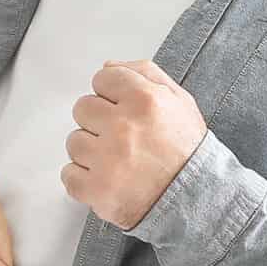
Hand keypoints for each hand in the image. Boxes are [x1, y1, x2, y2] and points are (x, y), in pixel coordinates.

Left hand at [63, 61, 207, 231]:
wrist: (197, 199)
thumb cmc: (187, 150)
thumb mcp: (179, 101)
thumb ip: (144, 73)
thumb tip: (107, 66)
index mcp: (145, 100)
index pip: (102, 78)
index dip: (112, 94)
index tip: (123, 109)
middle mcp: (124, 127)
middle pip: (82, 107)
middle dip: (98, 120)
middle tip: (121, 137)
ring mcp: (108, 160)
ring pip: (74, 141)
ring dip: (91, 151)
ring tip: (117, 160)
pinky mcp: (98, 190)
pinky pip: (68, 175)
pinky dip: (83, 179)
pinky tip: (107, 178)